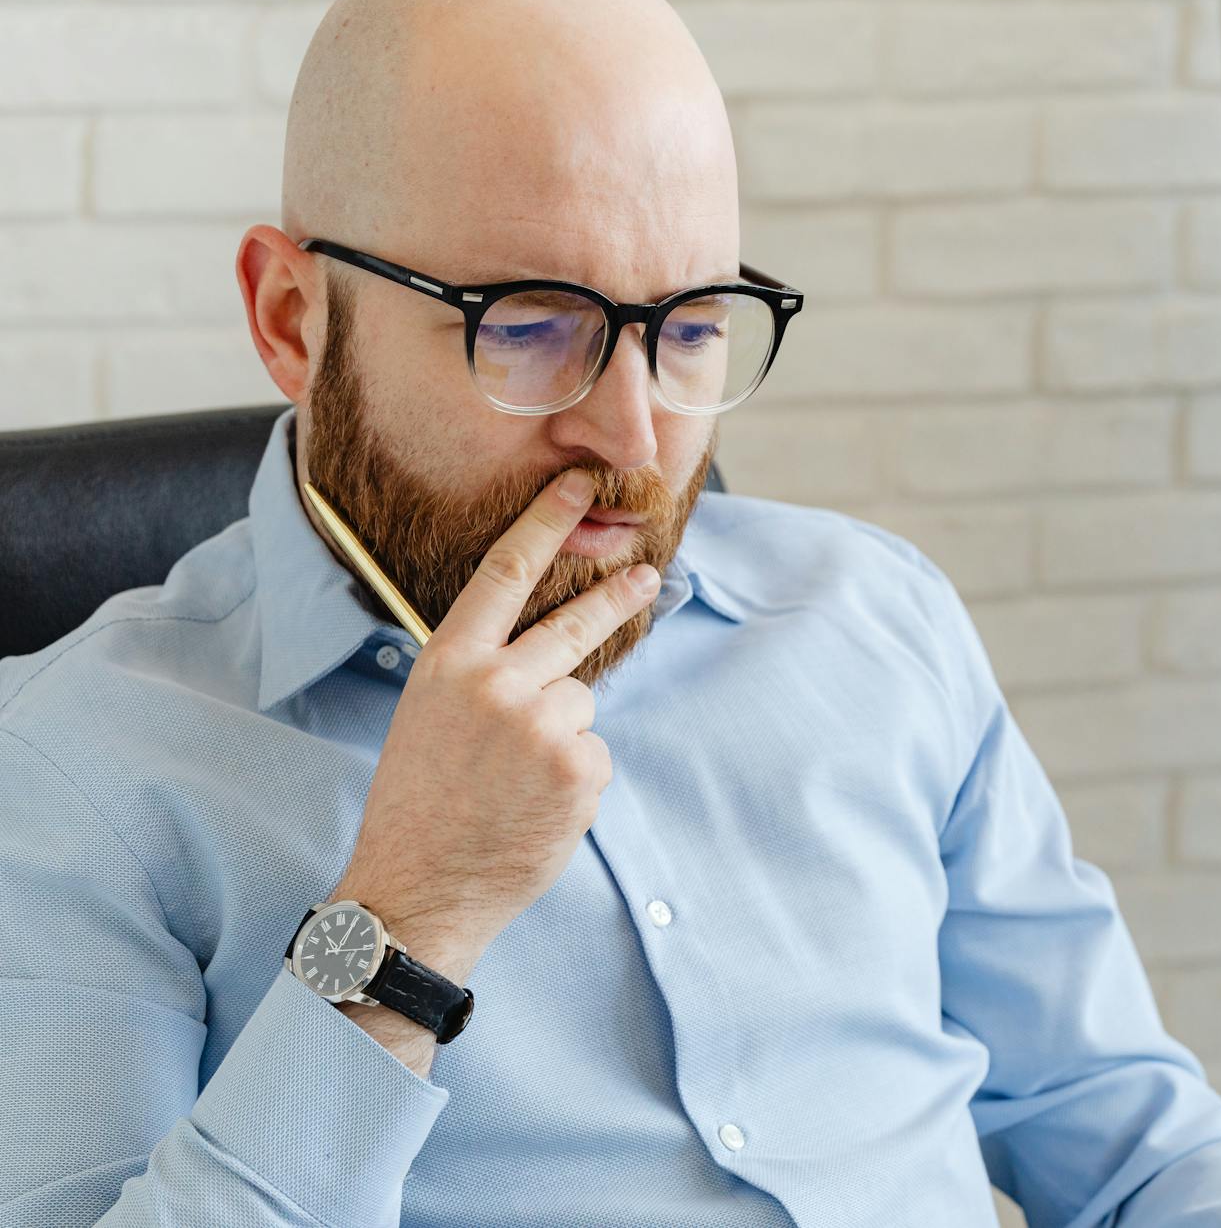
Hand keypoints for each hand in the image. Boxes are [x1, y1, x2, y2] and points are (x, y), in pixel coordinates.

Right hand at [324, 468, 659, 982]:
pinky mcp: (578, 767)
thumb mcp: (429, 717)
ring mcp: (541, 725)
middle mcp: (496, 683)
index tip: (577, 486)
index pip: (505, 571)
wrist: (419, 888)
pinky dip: (574, 780)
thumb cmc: (421, 804)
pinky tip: (533, 809)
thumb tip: (549, 655)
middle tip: (647, 575)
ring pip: (581, 703)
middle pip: (573, 622)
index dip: (546, 522)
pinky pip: (593, 754)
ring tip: (514, 782)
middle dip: (616, 595)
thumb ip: (482, 674)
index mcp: (449, 663)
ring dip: (563, 737)